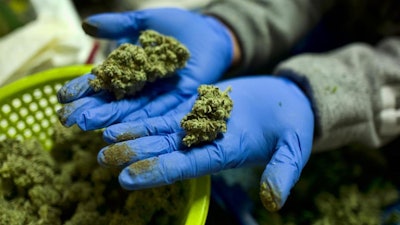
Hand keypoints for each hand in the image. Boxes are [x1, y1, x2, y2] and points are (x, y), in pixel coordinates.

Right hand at [57, 7, 234, 129]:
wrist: (212, 34)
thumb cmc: (180, 27)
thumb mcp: (147, 22)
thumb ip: (120, 26)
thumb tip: (86, 25)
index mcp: (132, 69)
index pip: (104, 81)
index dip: (83, 89)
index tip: (62, 96)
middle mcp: (142, 87)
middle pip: (113, 100)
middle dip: (90, 108)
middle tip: (65, 119)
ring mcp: (159, 97)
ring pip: (130, 110)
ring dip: (107, 118)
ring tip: (84, 123)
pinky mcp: (178, 102)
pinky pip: (156, 112)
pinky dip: (137, 120)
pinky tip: (118, 127)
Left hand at [98, 76, 314, 211]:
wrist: (287, 100)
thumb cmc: (294, 125)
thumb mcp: (294, 148)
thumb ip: (283, 172)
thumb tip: (274, 203)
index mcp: (225, 154)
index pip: (186, 167)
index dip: (158, 172)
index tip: (128, 179)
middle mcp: (206, 144)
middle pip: (165, 151)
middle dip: (135, 156)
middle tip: (103, 160)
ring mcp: (198, 125)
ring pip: (160, 133)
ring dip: (133, 137)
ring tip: (104, 140)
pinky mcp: (196, 107)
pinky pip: (166, 114)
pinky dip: (145, 118)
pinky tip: (123, 120)